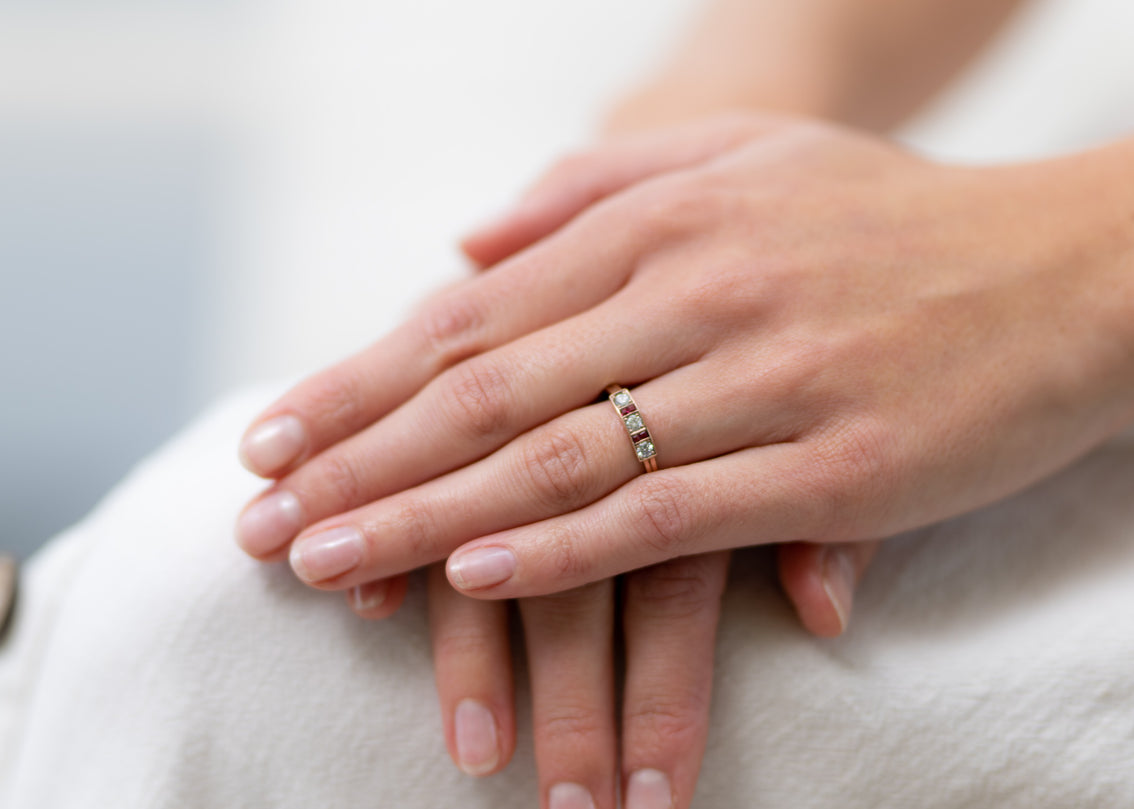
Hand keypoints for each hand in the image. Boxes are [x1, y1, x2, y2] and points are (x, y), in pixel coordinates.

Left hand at [236, 113, 1133, 596]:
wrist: (1071, 266)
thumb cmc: (888, 220)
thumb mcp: (741, 163)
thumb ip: (594, 192)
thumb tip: (464, 240)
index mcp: (657, 225)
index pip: (469, 318)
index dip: (357, 384)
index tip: (270, 441)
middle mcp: (694, 293)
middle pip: (488, 393)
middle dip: (359, 462)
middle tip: (263, 523)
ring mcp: (766, 379)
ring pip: (559, 460)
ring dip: (428, 518)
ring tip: (329, 563)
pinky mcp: (836, 465)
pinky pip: (673, 518)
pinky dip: (566, 551)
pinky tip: (478, 577)